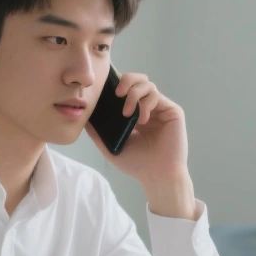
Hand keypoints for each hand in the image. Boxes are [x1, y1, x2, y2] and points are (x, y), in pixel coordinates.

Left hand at [86, 72, 195, 218]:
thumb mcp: (109, 146)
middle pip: (138, 79)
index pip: (126, 88)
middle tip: (117, 93)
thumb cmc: (136, 164)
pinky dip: (146, 104)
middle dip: (126, 80)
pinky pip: (157, 96)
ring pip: (147, 84)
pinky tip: (141, 120)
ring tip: (127, 113)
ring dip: (134, 94)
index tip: (105, 86)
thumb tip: (83, 116)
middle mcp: (148, 108)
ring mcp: (160, 109)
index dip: (116, 83)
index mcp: (134, 113)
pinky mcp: (172, 111)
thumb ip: (97, 131)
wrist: (156, 176)